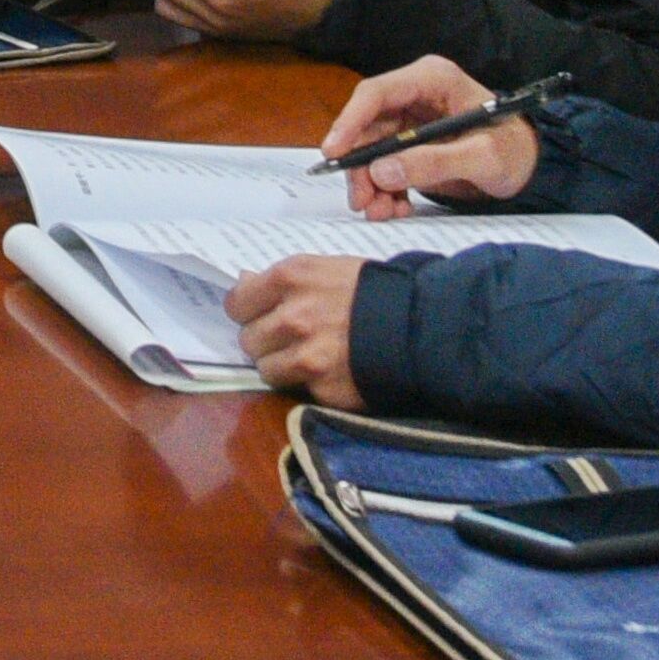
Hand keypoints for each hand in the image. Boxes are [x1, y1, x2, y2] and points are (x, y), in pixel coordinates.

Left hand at [226, 253, 370, 405]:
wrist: (422, 328)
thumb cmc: (373, 292)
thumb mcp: (327, 270)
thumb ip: (285, 281)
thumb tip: (244, 282)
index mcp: (291, 279)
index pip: (237, 303)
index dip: (247, 311)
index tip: (258, 315)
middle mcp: (293, 317)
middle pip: (249, 339)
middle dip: (265, 340)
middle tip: (288, 338)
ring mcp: (307, 356)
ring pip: (266, 369)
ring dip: (281, 366)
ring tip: (307, 357)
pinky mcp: (323, 389)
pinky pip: (297, 389)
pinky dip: (309, 384)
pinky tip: (330, 371)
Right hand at [323, 56, 540, 214]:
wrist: (533, 168)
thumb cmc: (516, 151)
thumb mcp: (483, 157)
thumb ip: (434, 162)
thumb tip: (382, 171)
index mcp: (432, 80)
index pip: (377, 94)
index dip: (350, 121)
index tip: (334, 153)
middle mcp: (414, 96)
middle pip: (368, 127)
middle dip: (361, 166)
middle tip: (362, 201)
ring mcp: (410, 121)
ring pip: (372, 151)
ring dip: (371, 184)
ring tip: (380, 212)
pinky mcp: (410, 145)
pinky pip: (384, 166)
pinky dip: (385, 190)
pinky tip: (395, 208)